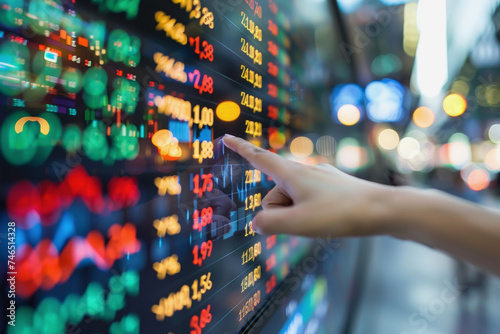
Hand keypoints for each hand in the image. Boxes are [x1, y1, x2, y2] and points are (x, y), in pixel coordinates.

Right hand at [223, 135, 392, 236]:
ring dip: (297, 214)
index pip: (259, 158)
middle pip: (275, 192)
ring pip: (293, 198)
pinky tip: (328, 218)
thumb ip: (269, 224)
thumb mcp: (298, 224)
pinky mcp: (333, 186)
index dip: (240, 148)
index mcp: (293, 174)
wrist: (383, 209)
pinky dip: (310, 212)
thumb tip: (257, 223)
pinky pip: (309, 199)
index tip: (225, 136)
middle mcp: (305, 170)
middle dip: (280, 212)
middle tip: (304, 223)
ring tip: (321, 223)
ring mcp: (321, 177)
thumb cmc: (340, 214)